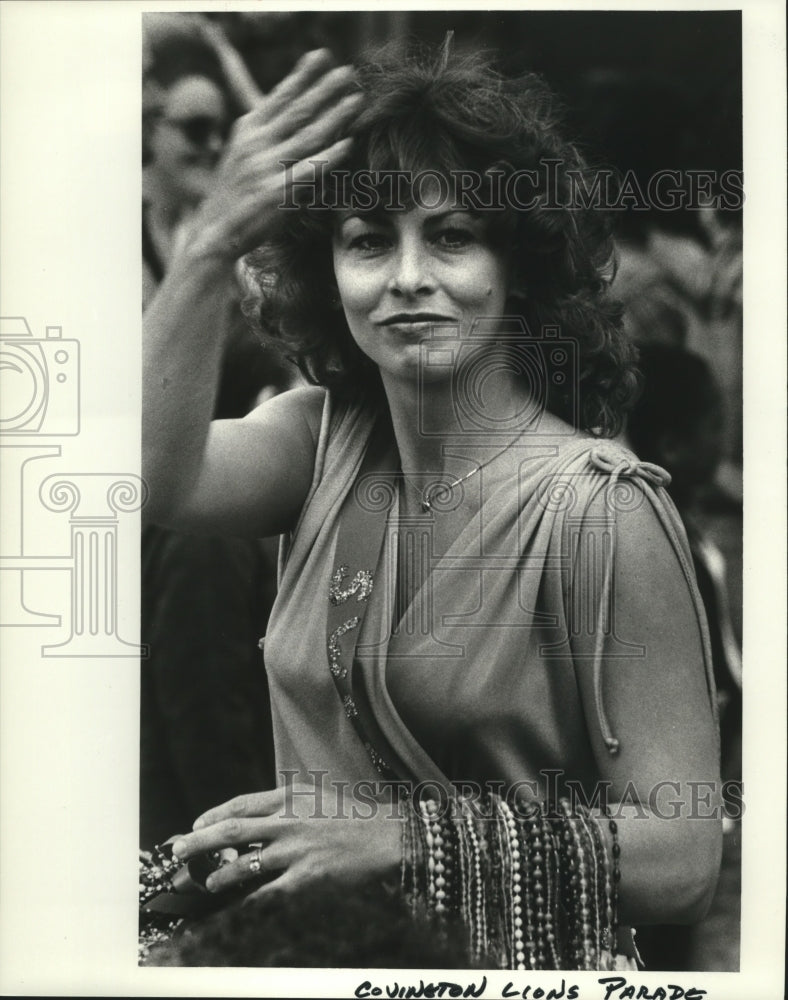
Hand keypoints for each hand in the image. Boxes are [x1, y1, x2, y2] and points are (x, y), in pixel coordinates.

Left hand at [171, 784, 401, 903]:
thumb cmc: (355, 817)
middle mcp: (288, 820)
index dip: (213, 815)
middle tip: (178, 850)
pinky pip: (268, 894)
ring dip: (220, 876)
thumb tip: (257, 820)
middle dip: (199, 841)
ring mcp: (295, 850)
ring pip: (243, 864)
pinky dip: (249, 903)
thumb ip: (288, 805)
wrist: (388, 837)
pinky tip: (238, 908)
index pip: (241, 804)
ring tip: (209, 883)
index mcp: (291, 796)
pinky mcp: (306, 878)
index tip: (196, 824)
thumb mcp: (318, 797)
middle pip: (231, 830)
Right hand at [188, 49, 361, 261]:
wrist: (214, 231)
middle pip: (297, 110)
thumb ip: (265, 134)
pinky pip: (309, 169)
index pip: (279, 96)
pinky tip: (348, 143)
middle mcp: (256, 144)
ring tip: (356, 101)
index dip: (302, 76)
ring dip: (335, 116)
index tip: (322, 56)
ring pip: (307, 136)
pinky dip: (330, 155)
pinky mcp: (276, 192)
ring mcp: (266, 167)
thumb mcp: (243, 154)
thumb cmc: (235, 193)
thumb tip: (292, 114)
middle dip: (325, 88)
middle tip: (349, 72)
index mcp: (247, 130)